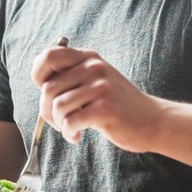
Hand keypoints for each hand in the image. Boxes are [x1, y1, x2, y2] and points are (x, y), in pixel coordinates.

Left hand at [31, 46, 164, 151]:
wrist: (153, 120)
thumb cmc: (118, 104)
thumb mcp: (96, 79)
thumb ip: (72, 73)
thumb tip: (38, 70)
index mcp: (89, 57)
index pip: (48, 55)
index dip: (38, 75)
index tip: (47, 94)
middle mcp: (94, 67)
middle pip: (48, 88)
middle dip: (47, 110)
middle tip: (59, 121)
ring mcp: (100, 87)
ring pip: (57, 106)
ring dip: (58, 124)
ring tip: (70, 129)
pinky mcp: (104, 109)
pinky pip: (70, 122)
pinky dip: (68, 133)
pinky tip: (77, 136)